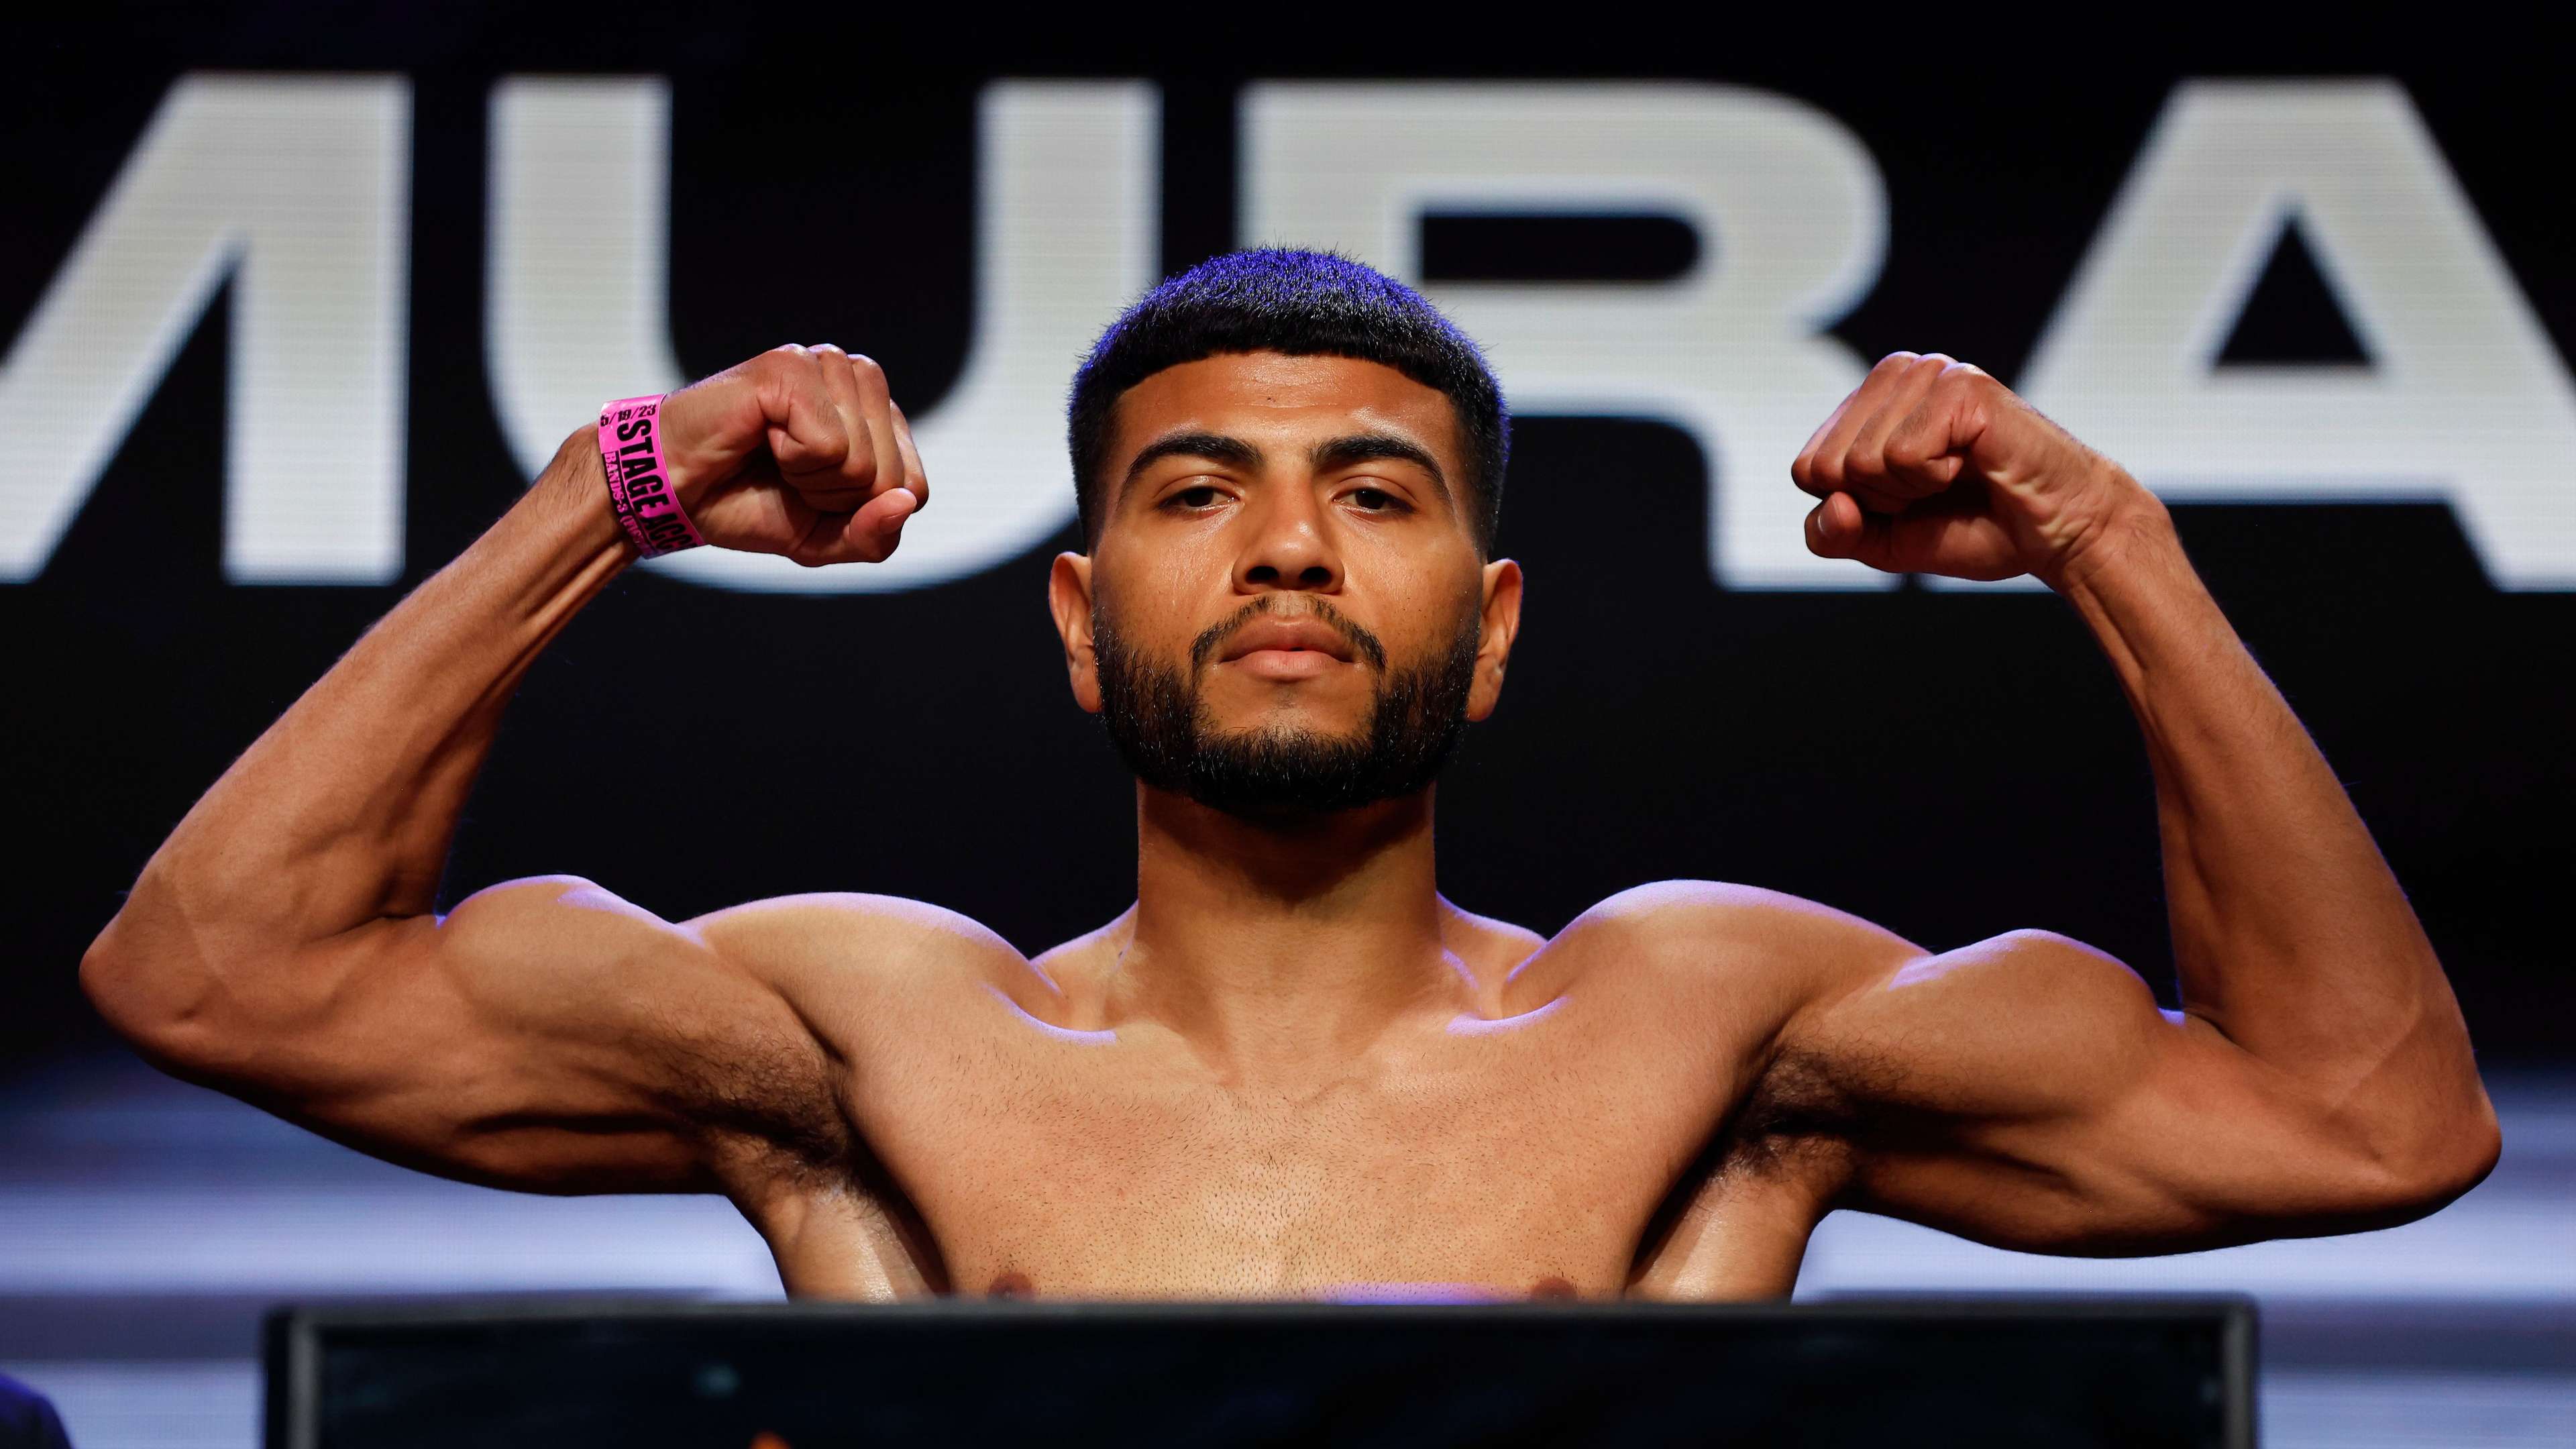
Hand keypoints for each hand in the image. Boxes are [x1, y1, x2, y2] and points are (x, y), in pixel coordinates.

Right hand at [646, 344, 928, 565]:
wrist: (674, 490)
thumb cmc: (747, 502)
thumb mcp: (822, 539)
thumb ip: (874, 536)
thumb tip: (903, 503)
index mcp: (875, 415)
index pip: (913, 487)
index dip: (861, 513)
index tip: (812, 494)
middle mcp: (856, 379)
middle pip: (891, 477)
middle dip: (835, 498)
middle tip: (785, 476)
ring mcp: (825, 365)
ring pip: (862, 460)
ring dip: (812, 479)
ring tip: (773, 455)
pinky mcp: (792, 366)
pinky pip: (828, 444)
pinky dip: (792, 460)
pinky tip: (761, 437)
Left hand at [1791, 352, 2161, 589]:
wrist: (2059, 531)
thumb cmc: (1978, 526)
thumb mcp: (1885, 542)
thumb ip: (1834, 534)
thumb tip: (1831, 505)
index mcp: (1870, 400)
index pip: (1807, 469)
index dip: (1855, 506)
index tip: (1909, 501)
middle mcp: (1896, 373)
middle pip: (1828, 466)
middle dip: (1881, 501)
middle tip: (1938, 490)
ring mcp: (1929, 373)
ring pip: (1862, 461)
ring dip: (1912, 490)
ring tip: (1958, 475)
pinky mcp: (1961, 386)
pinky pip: (1903, 456)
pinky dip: (1936, 479)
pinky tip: (1973, 463)